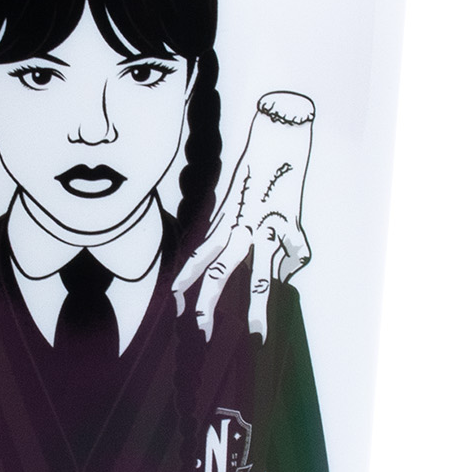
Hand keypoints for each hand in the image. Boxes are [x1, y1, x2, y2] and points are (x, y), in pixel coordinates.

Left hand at [172, 91, 315, 341]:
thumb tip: (225, 256)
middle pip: (218, 273)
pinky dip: (296, 262)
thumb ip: (231, 232)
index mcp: (224, 223)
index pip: (197, 257)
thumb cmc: (255, 169)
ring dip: (257, 308)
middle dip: (208, 304)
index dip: (184, 281)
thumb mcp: (233, 202)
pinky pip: (296, 254)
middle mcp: (240, 229)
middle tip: (202, 332)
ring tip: (256, 334)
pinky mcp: (291, 224)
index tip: (175, 306)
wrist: (277, 137)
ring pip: (258, 275)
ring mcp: (265, 229)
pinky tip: (297, 266)